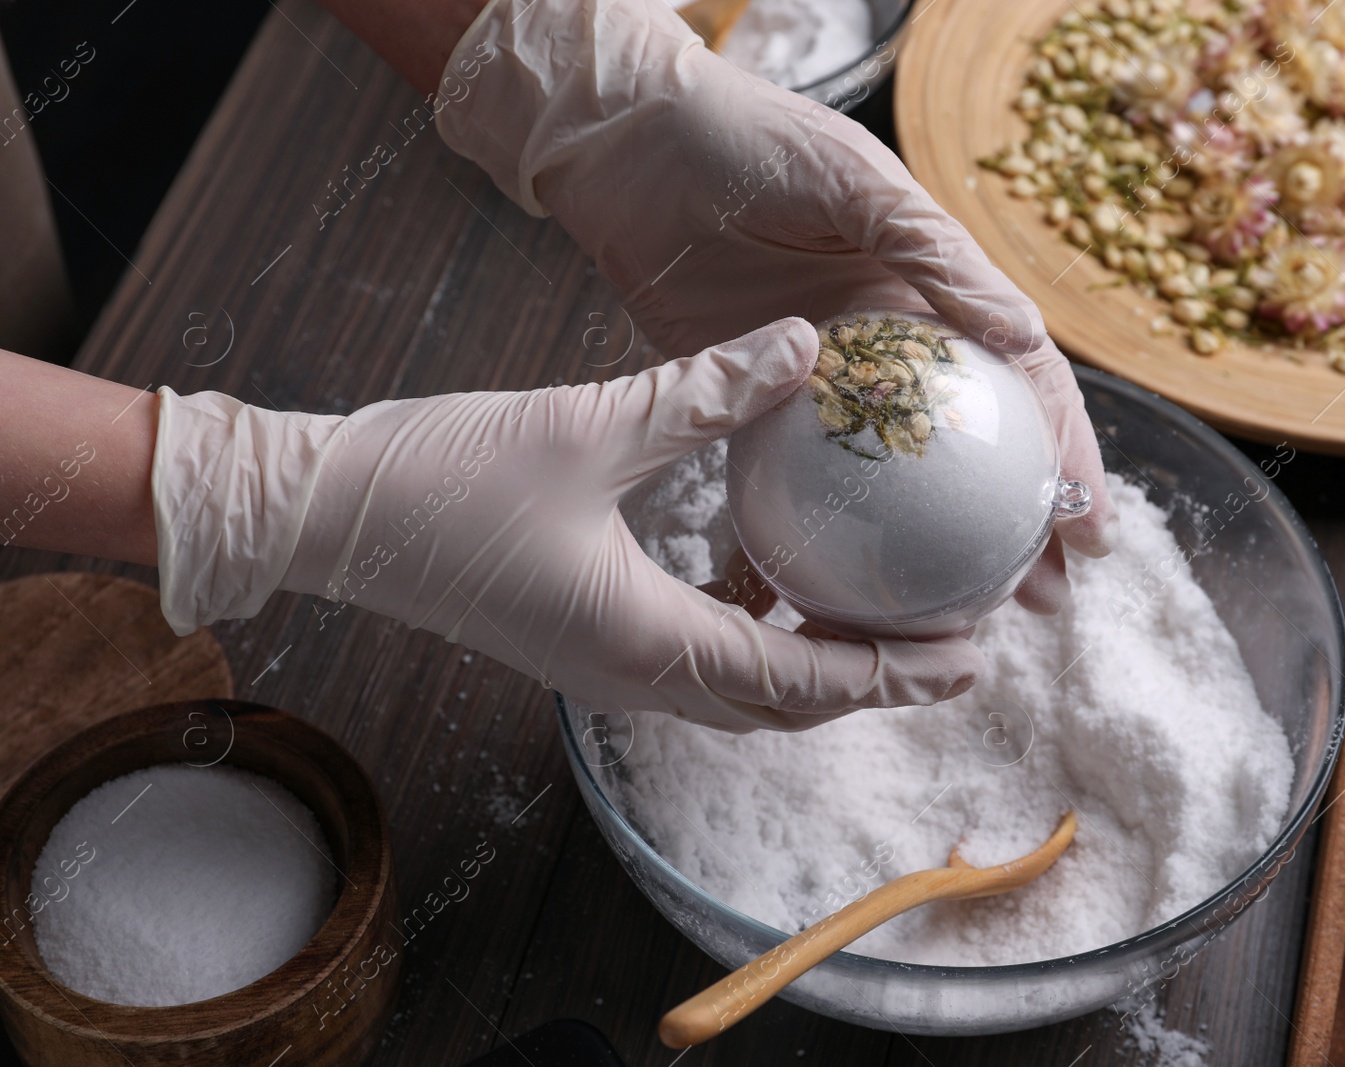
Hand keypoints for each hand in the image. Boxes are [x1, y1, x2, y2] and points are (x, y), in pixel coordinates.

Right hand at [153, 320, 981, 731]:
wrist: (330, 514)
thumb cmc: (446, 482)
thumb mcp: (590, 426)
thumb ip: (704, 392)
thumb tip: (803, 347)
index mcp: (653, 645)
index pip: (808, 682)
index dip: (898, 672)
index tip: (972, 652)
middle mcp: (639, 676)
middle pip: (788, 704)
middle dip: (876, 680)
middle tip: (952, 639)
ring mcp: (608, 665)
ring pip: (744, 690)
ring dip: (819, 663)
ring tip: (885, 614)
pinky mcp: (585, 639)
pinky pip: (698, 656)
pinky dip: (757, 634)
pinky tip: (778, 573)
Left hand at [435, 0, 1117, 601]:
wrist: (631, 143)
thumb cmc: (753, 141)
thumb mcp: (857, 185)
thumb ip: (939, 256)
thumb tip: (1028, 334)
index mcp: (931, 292)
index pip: (1020, 386)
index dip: (1064, 457)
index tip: (1089, 530)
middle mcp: (888, 346)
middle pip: (968, 453)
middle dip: (1008, 529)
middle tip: (1033, 603)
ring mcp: (821, 382)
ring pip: (889, 485)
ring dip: (922, 553)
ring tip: (946, 622)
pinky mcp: (749, 399)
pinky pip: (796, 479)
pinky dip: (817, 532)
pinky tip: (828, 593)